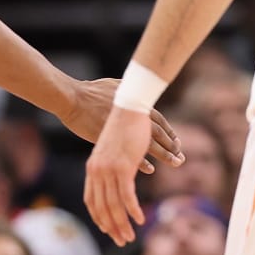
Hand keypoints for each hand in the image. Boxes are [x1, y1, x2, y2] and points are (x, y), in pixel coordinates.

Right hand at [62, 79, 182, 174]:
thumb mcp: (115, 86)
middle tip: (180, 157)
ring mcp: (122, 129)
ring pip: (149, 144)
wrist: (74, 99)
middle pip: (158, 133)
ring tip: (175, 163)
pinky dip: (141, 162)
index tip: (176, 142)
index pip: (159, 121)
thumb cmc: (92, 91)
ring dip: (164, 155)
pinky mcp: (111, 140)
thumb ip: (128, 92)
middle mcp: (133, 117)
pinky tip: (150, 169)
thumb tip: (135, 91)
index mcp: (135, 105)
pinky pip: (129, 153)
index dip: (169, 132)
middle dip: (171, 146)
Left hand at [84, 106, 160, 245]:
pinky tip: (140, 220)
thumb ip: (115, 167)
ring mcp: (108, 170)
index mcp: (93, 169)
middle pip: (102, 208)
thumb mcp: (116, 151)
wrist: (128, 110)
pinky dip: (133, 210)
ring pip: (114, 205)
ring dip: (123, 224)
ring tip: (131, 237)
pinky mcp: (122, 167)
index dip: (99, 218)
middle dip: (112, 227)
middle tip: (122, 241)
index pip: (91, 201)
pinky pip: (126, 196)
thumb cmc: (125, 128)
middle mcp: (97, 172)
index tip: (109, 230)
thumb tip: (124, 178)